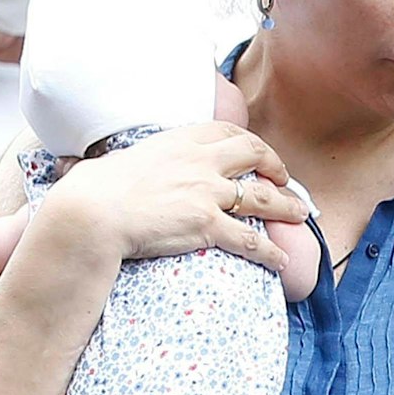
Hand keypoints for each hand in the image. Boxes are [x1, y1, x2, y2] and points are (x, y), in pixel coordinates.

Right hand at [47, 120, 305, 269]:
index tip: (258, 153)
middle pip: (254, 154)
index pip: (227, 132)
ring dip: (286, 207)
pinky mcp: (207, 225)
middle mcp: (201, 161)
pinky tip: (280, 262)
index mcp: (181, 141)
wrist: (93, 211)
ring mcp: (207, 192)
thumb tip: (136, 167)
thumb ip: (147, 161)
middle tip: (286, 181)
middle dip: (276, 166)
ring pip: (263, 197)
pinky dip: (270, 253)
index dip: (250, 142)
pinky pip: (250, 240)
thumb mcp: (128, 160)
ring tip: (300, 216)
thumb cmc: (98, 189)